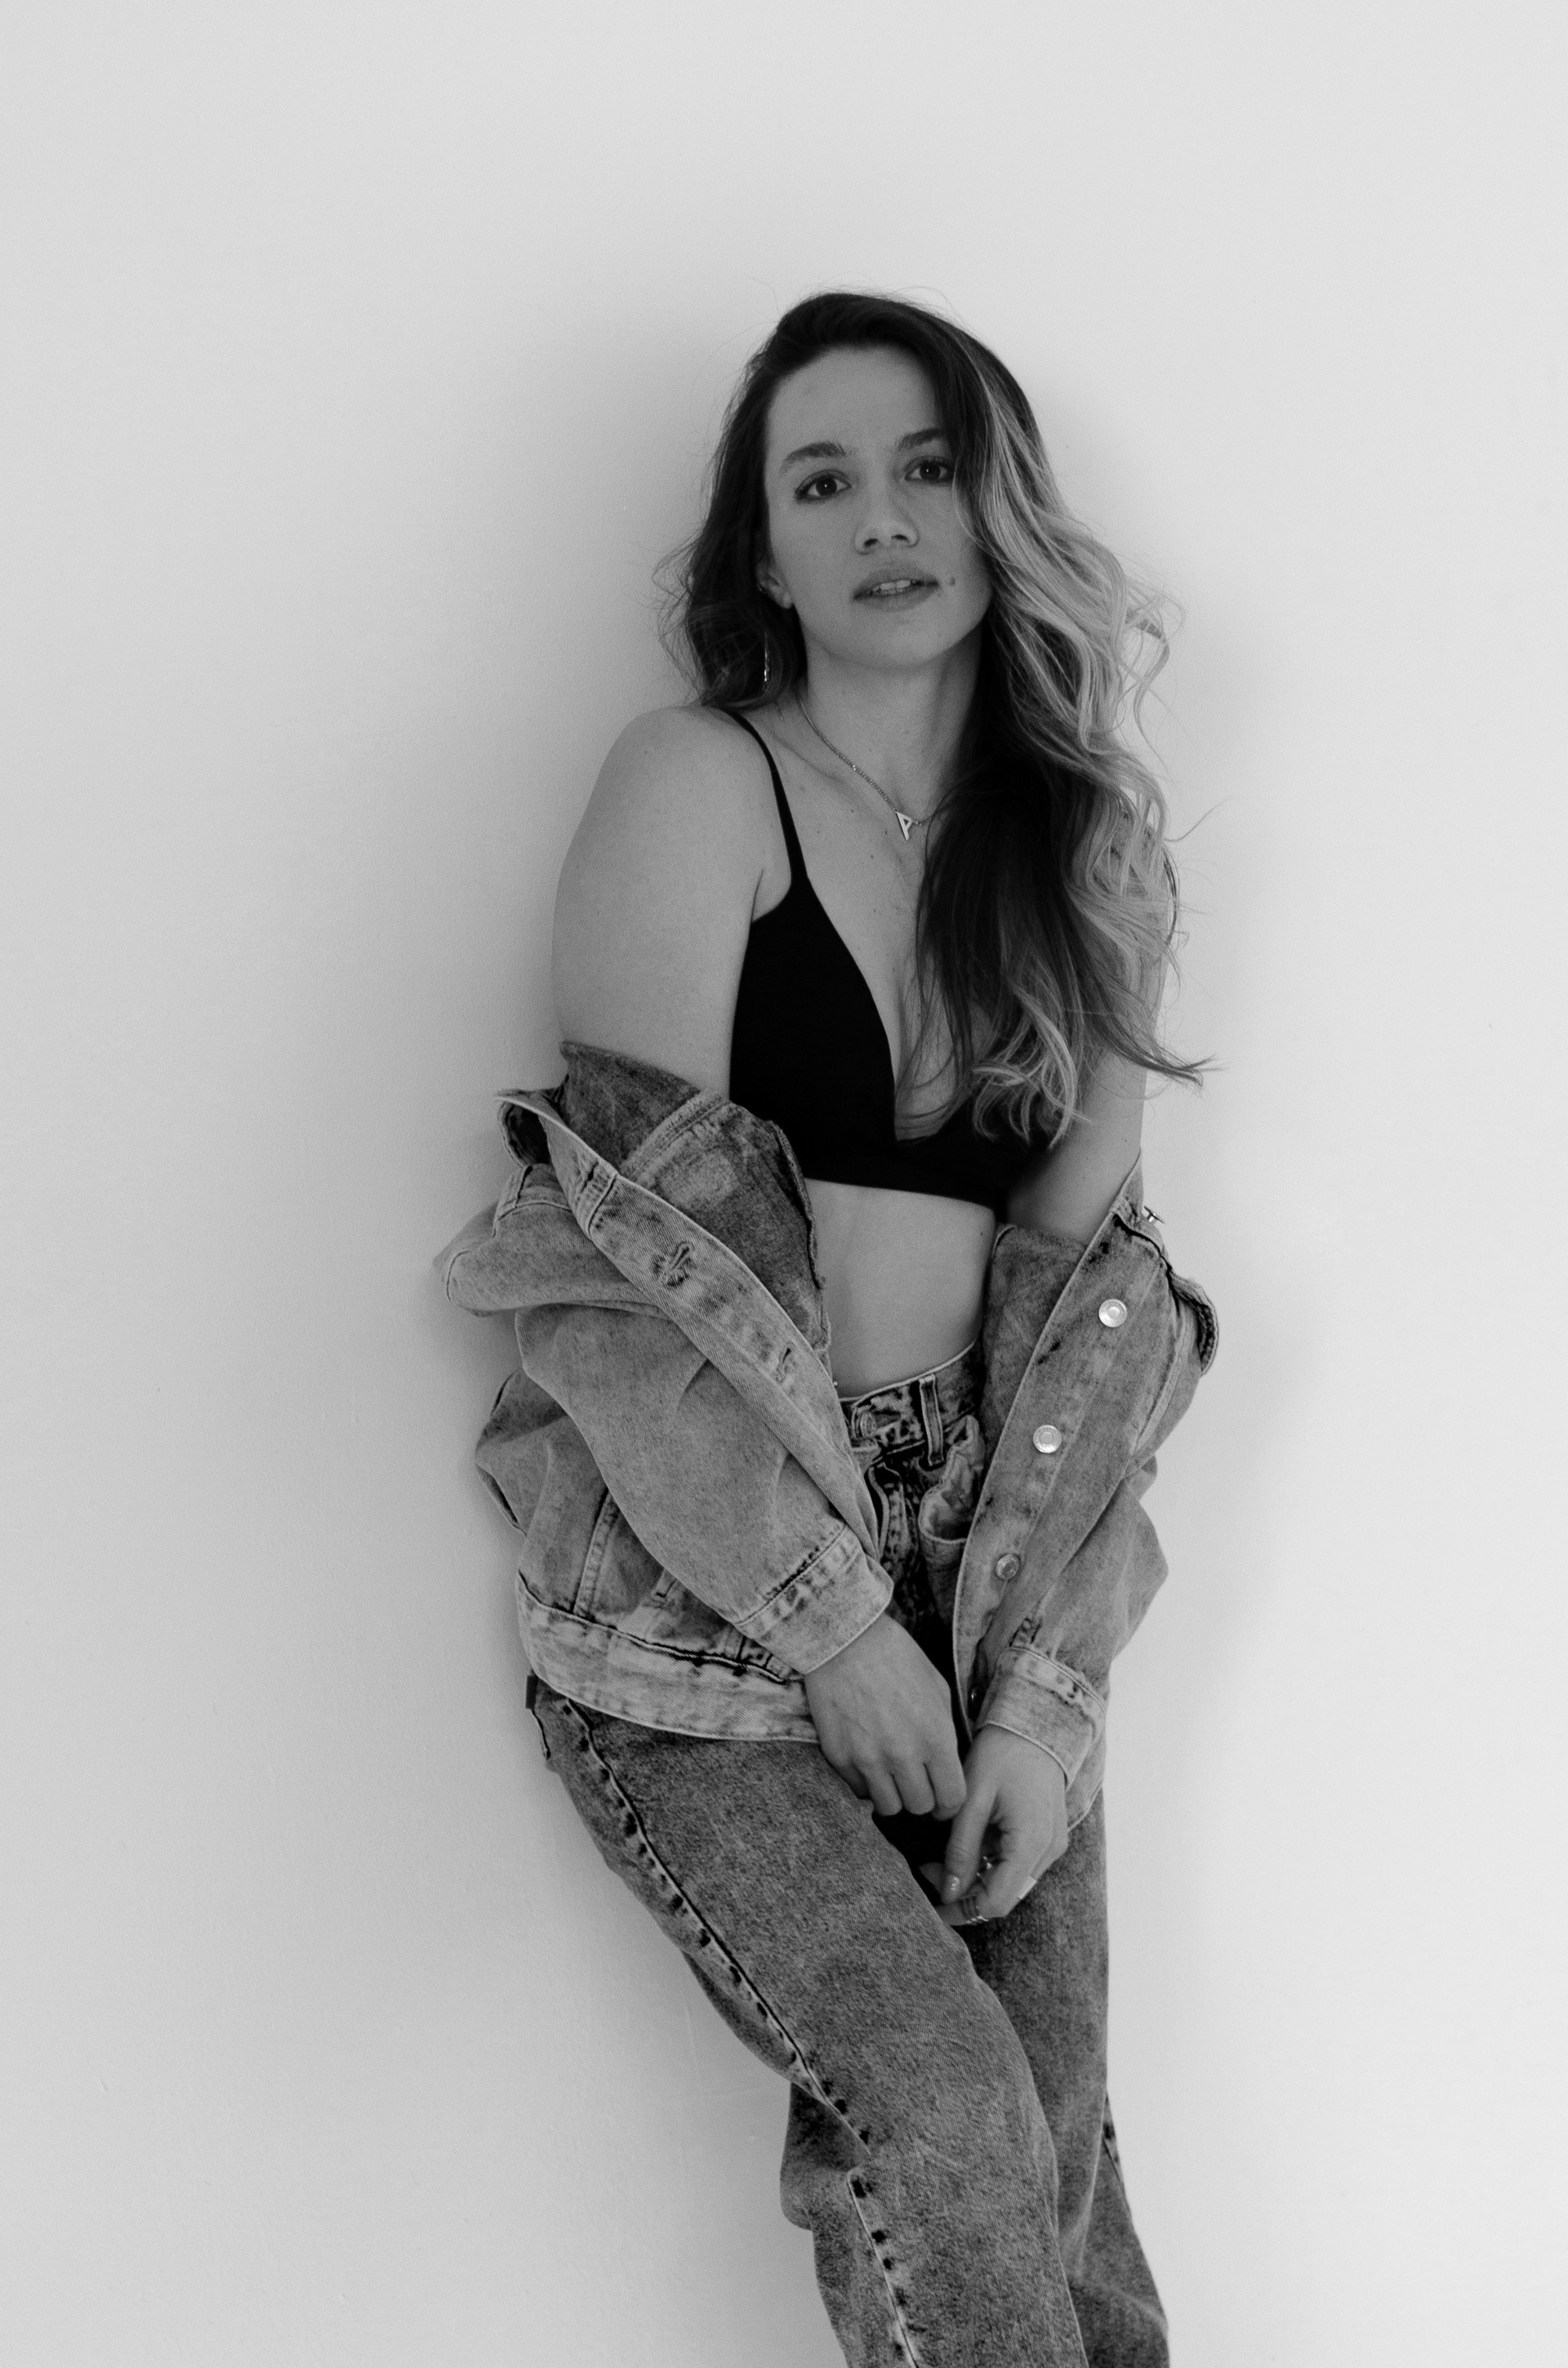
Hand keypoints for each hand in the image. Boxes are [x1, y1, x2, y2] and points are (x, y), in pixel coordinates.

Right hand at [804, 1615, 967, 1820]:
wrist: (846, 1639)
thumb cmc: (897, 1657)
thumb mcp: (938, 1689)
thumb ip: (946, 1731)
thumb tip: (948, 1763)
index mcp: (935, 1738)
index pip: (952, 1799)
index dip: (949, 1803)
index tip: (943, 1796)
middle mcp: (903, 1755)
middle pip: (920, 1807)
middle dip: (923, 1797)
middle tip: (916, 1781)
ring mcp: (868, 1759)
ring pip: (888, 1807)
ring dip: (893, 1794)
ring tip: (891, 1773)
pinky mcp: (839, 1756)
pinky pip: (857, 1789)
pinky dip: (865, 1782)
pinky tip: (867, 1759)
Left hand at [921, 1727, 1068, 1925]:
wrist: (1035, 1724)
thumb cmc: (1002, 1754)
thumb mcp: (973, 1800)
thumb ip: (961, 1849)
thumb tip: (949, 1893)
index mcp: (1031, 1843)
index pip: (997, 1902)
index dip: (962, 1910)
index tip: (932, 1903)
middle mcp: (1048, 1851)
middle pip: (1003, 1895)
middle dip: (965, 1892)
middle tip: (928, 1868)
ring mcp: (1051, 1844)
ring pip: (1009, 1882)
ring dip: (976, 1877)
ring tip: (942, 1855)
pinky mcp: (1047, 1836)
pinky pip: (1018, 1864)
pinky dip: (990, 1863)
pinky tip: (967, 1843)